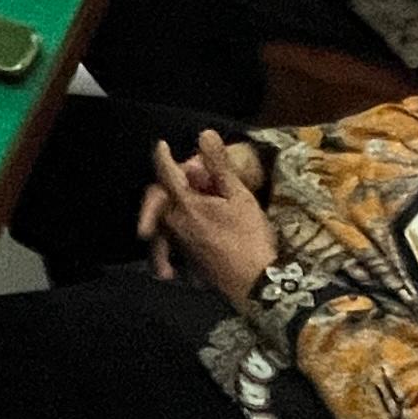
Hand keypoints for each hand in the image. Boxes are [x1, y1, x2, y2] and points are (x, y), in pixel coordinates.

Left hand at [147, 131, 278, 302]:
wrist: (256, 285)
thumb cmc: (250, 237)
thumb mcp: (239, 196)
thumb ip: (219, 165)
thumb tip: (204, 133)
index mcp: (184, 205)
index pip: (166, 173)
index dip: (163, 155)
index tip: (161, 144)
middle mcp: (174, 224)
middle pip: (162, 197)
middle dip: (171, 183)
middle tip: (188, 175)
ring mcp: (179, 244)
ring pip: (167, 219)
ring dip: (175, 207)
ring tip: (194, 202)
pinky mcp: (187, 260)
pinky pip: (175, 239)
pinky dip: (180, 231)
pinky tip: (198, 230)